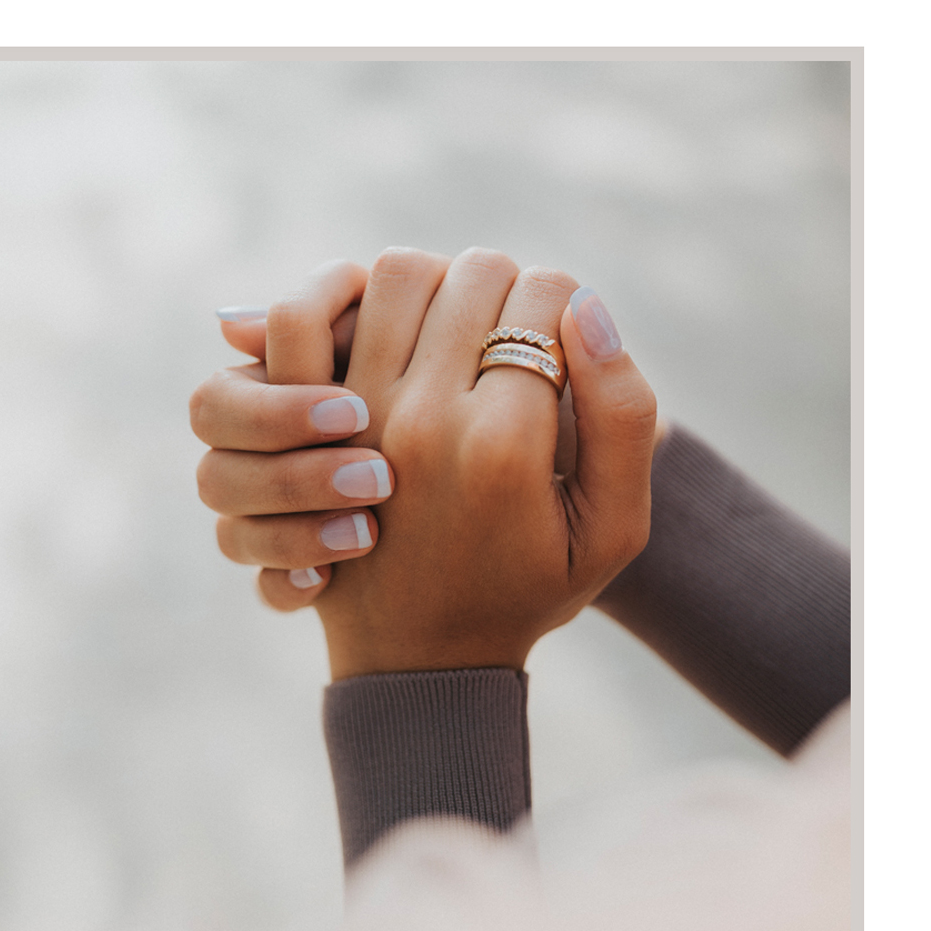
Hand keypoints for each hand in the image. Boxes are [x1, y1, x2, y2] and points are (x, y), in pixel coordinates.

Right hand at [190, 259, 406, 608]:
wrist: (481, 457)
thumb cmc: (434, 370)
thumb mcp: (401, 336)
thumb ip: (336, 317)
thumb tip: (232, 323)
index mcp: (254, 396)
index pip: (215, 407)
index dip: (276, 412)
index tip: (357, 411)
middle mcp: (246, 459)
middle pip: (213, 476)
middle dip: (293, 476)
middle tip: (377, 477)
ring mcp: (263, 520)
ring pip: (231, 536)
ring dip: (296, 531)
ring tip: (370, 529)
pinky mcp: (293, 570)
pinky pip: (267, 590)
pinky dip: (290, 585)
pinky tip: (330, 582)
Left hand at [310, 247, 657, 678]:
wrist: (421, 657)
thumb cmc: (529, 590)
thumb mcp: (612, 529)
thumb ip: (625, 416)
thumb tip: (586, 307)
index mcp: (507, 444)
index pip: (546, 293)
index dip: (567, 303)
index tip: (562, 346)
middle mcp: (425, 420)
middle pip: (474, 273)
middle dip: (508, 289)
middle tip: (512, 338)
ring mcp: (354, 417)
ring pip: (398, 275)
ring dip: (437, 283)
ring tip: (455, 331)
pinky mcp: (306, 424)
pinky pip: (304, 318)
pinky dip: (343, 294)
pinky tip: (381, 322)